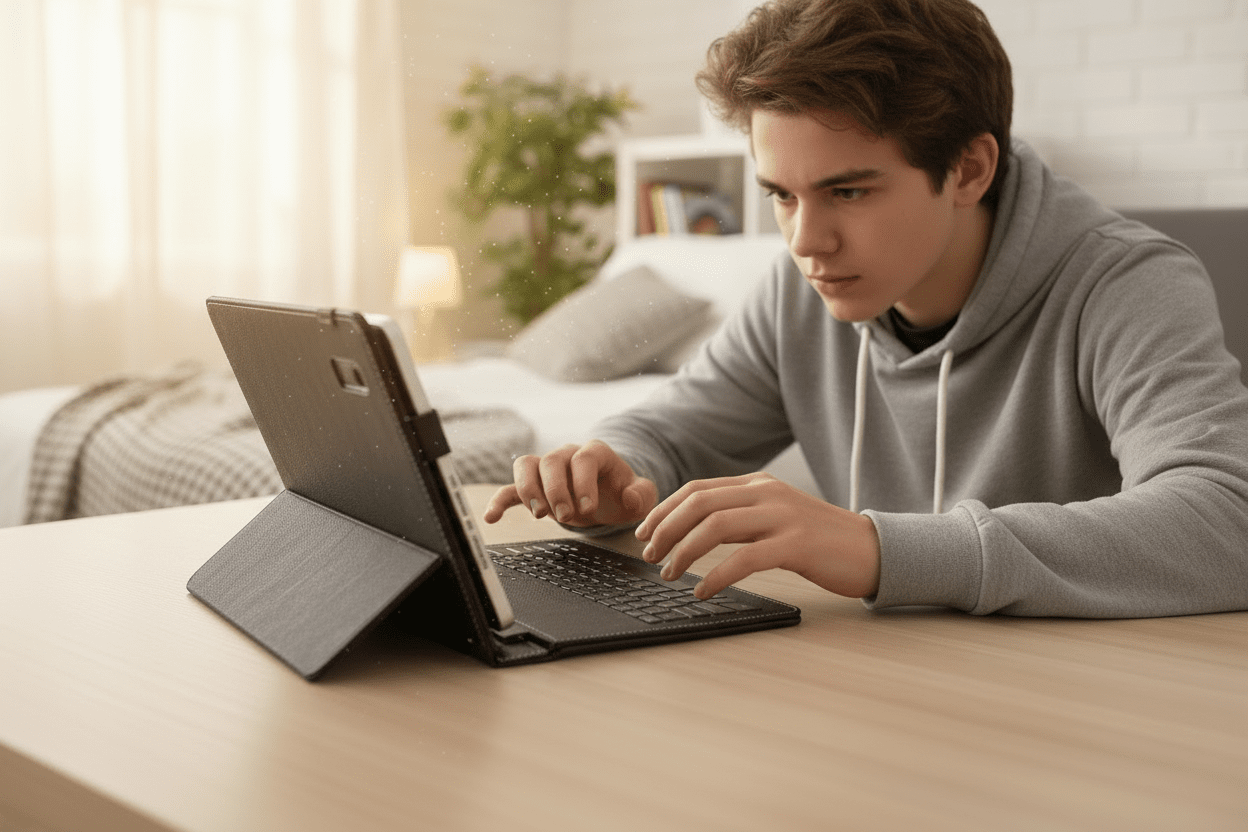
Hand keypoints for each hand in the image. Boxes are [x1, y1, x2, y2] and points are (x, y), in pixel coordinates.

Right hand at [483, 440, 657, 527]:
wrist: (608, 498)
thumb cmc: (623, 495)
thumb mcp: (641, 496)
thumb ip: (642, 495)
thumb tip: (629, 497)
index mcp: (596, 454)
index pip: (584, 458)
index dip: (584, 482)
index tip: (588, 508)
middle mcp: (568, 455)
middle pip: (552, 460)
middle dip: (556, 490)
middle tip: (566, 517)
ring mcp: (547, 469)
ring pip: (527, 466)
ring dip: (529, 490)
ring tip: (540, 515)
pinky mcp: (533, 487)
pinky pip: (510, 487)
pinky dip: (499, 500)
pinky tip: (492, 517)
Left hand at [634, 472, 880, 599]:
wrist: (872, 549)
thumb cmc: (819, 540)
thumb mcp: (776, 516)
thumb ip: (740, 516)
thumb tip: (693, 530)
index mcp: (757, 485)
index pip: (697, 489)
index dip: (665, 510)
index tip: (645, 532)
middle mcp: (766, 494)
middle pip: (699, 504)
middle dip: (666, 530)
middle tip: (649, 555)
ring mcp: (782, 517)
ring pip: (716, 527)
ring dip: (684, 552)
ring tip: (670, 574)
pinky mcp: (796, 545)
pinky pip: (745, 559)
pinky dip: (717, 577)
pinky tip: (704, 591)